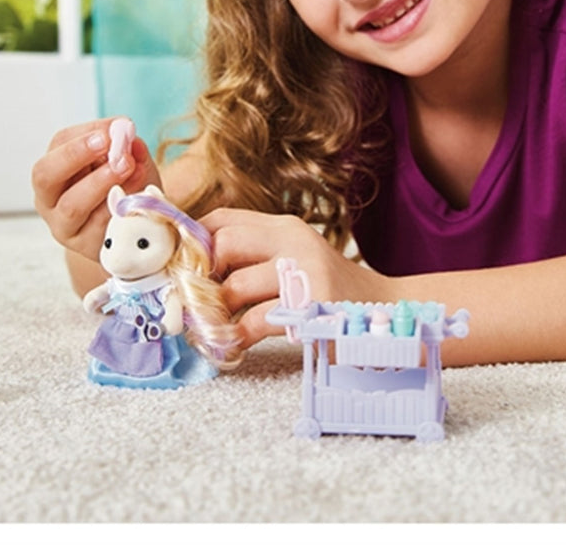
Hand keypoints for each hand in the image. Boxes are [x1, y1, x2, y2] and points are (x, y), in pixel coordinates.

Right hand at [31, 118, 162, 261]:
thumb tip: (127, 134)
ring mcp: (64, 226)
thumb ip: (128, 146)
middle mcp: (50, 198)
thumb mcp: (128, 160)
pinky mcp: (85, 246)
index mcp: (56, 168)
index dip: (85, 135)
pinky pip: (98, 227)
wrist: (136, 231)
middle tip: (108, 143)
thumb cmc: (126, 188)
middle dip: (76, 155)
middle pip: (45, 175)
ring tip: (127, 165)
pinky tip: (137, 193)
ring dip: (100, 182)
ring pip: (72, 205)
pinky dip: (118, 206)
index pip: (59, 144)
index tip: (112, 130)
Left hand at [202, 208, 392, 348]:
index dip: (191, 241)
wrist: (389, 312)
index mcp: (285, 226)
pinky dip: (235, 337)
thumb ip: (255, 256)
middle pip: (222, 244)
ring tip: (209, 327)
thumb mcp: (295, 259)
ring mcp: (305, 272)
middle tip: (191, 302)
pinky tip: (233, 346)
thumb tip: (193, 270)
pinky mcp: (311, 307)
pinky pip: (255, 322)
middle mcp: (294, 240)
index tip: (176, 268)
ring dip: (214, 313)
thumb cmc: (331, 292)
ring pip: (234, 286)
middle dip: (199, 277)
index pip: (222, 218)